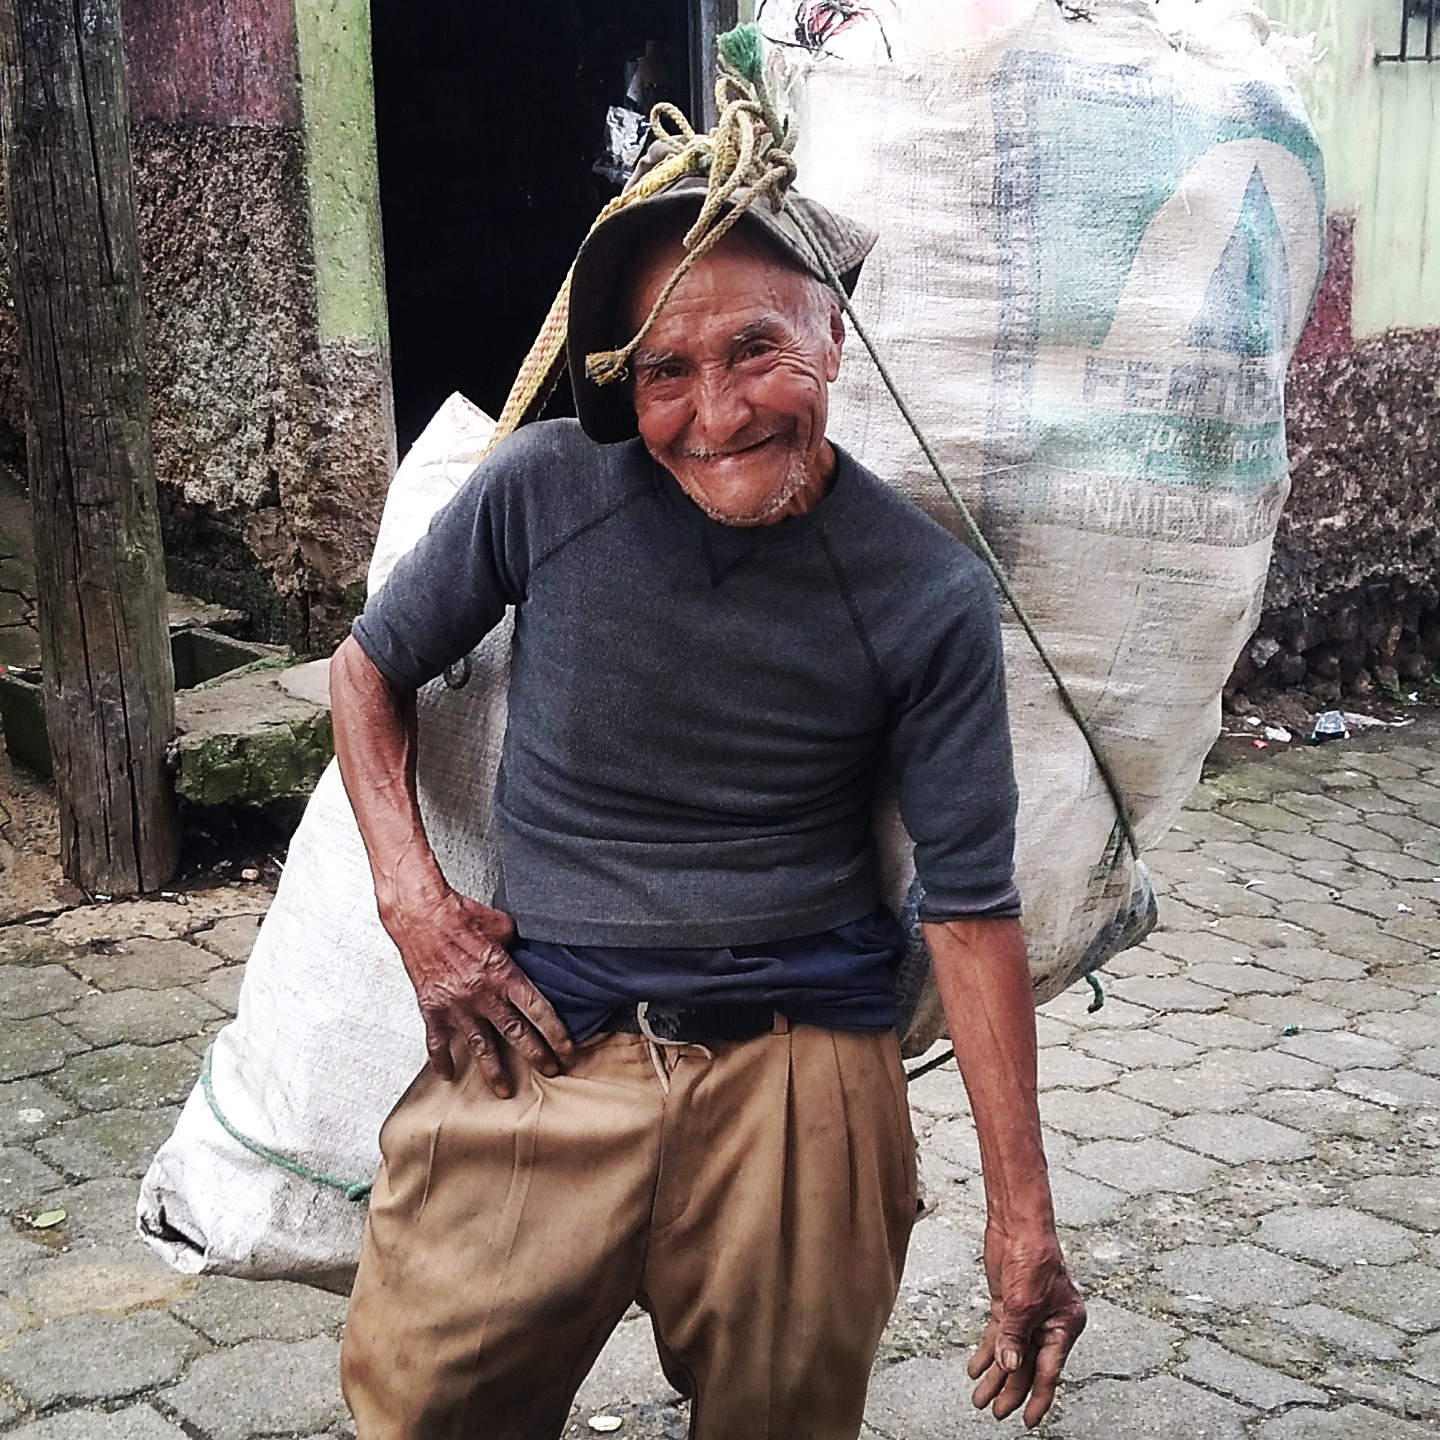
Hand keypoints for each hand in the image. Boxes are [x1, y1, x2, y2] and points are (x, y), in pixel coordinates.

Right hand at [383, 881, 574, 1096]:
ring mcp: (456, 1005)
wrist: (420, 915)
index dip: (555, 1032)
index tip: (568, 1049)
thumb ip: (517, 947)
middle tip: (550, 1071)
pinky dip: (441, 1060)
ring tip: (504, 1090)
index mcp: (503, 973)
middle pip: (515, 1032)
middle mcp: (482, 994)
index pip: (537, 1010)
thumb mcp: (502, 926)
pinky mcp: (431, 1009)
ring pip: (479, 1046)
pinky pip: (437, 1042)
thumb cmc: (461, 915)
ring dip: (493, 1071)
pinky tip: (448, 1075)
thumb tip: (530, 954)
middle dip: (535, 1055)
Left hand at [967, 1224, 1085, 1428]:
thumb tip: (1010, 1366)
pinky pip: (999, 1336)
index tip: (1027, 1420)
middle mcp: (1049, 1323)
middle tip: (995, 1411)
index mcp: (1065, 1326)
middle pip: (1028, 1365)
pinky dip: (987, 1352)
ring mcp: (1028, 1315)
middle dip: (1010, 1389)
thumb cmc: (1033, 1256)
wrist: (1017, 1225)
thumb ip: (1015, 1337)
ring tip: (980, 1397)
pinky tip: (976, 1368)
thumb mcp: (1023, 1302)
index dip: (1038, 1398)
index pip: (1049, 1371)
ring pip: (1011, 1353)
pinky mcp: (1010, 1306)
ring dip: (995, 1375)